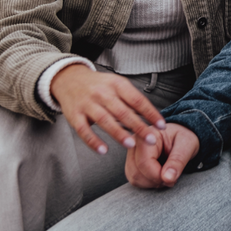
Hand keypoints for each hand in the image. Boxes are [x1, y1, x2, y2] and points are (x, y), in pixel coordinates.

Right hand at [50, 64, 165, 153]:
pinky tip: (104, 150)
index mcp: (117, 84)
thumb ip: (131, 100)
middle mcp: (102, 93)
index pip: (137, 99)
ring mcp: (87, 104)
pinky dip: (94, 141)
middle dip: (139, 126)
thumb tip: (151, 117)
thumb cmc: (99, 85)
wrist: (69, 79)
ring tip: (131, 145)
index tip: (161, 125)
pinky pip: (84, 130)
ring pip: (105, 120)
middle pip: (123, 112)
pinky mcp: (74, 116)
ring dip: (119, 134)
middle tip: (151, 139)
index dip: (151, 113)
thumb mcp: (117, 85)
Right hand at [126, 122, 200, 187]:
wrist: (181, 138)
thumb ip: (178, 161)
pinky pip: (135, 180)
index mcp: (147, 134)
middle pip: (136, 172)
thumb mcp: (186, 145)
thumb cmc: (184, 138)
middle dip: (155, 180)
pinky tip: (160, 176)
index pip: (144, 162)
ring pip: (134, 178)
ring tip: (167, 175)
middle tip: (172, 177)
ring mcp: (131, 154)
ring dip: (152, 183)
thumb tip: (167, 178)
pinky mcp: (132, 163)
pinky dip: (148, 183)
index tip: (172, 178)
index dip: (157, 175)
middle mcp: (135, 143)